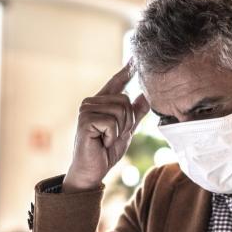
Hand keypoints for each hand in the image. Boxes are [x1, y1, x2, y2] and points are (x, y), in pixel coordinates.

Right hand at [62, 59, 149, 192]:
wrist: (92, 171)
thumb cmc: (105, 152)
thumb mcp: (126, 131)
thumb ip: (135, 114)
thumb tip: (146, 96)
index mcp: (101, 103)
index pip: (115, 83)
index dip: (125, 72)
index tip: (134, 59)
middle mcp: (91, 102)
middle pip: (125, 100)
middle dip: (127, 122)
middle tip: (113, 136)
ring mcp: (86, 110)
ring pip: (121, 110)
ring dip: (120, 130)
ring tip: (107, 139)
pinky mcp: (85, 120)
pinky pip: (113, 122)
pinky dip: (112, 136)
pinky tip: (101, 142)